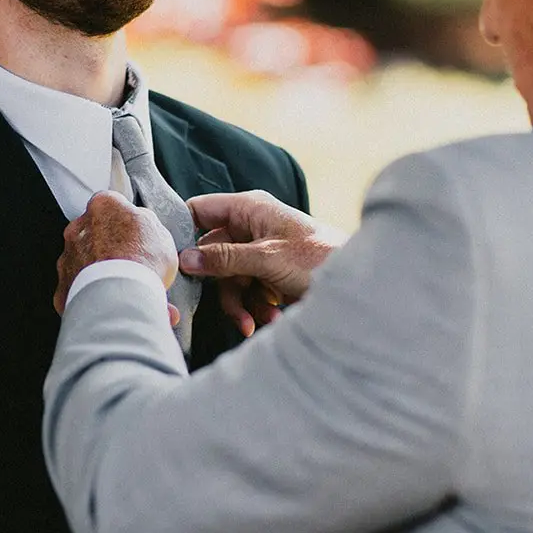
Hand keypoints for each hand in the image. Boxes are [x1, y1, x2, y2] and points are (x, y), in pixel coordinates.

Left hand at [54, 191, 179, 326]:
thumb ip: (147, 224)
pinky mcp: (64, 285)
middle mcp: (79, 227)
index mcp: (104, 205)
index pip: (113, 205)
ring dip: (101, 271)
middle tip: (131, 264)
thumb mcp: (161, 234)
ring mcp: (68, 256)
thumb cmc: (141, 262)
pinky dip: (93, 294)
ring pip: (85, 260)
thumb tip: (144, 228)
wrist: (121, 296)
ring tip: (124, 288)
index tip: (136, 235)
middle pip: (95, 233)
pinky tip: (111, 301)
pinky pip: (79, 287)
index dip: (127, 221)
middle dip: (110, 246)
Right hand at [180, 191, 347, 334]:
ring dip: (241, 303)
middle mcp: (253, 226)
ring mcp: (261, 249)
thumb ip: (225, 259)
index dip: (182, 231)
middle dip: (223, 286)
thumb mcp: (267, 259)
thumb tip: (185, 259)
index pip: (201, 210)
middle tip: (231, 310)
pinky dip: (256, 306)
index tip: (171, 260)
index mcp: (249, 209)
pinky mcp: (271, 272)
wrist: (361, 286)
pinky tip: (271, 319)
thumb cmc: (320, 259)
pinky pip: (249, 289)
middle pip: (213, 253)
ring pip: (231, 277)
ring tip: (257, 322)